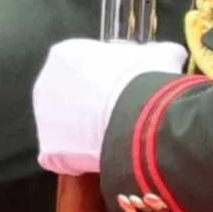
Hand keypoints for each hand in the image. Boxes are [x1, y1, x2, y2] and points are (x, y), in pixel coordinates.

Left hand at [35, 37, 185, 175]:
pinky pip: (63, 155)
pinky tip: (103, 154)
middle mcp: (45, 82)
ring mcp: (43, 117)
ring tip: (113, 134)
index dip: (103, 78)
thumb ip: (155, 52)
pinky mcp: (48, 148)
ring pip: (64, 125)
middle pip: (68, 95)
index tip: (121, 87)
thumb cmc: (145, 80)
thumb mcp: (158, 55)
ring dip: (84, 131)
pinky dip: (79, 158)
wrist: (139, 116)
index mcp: (65, 54)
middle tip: (118, 112)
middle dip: (90, 105)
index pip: (80, 65)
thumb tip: (169, 53)